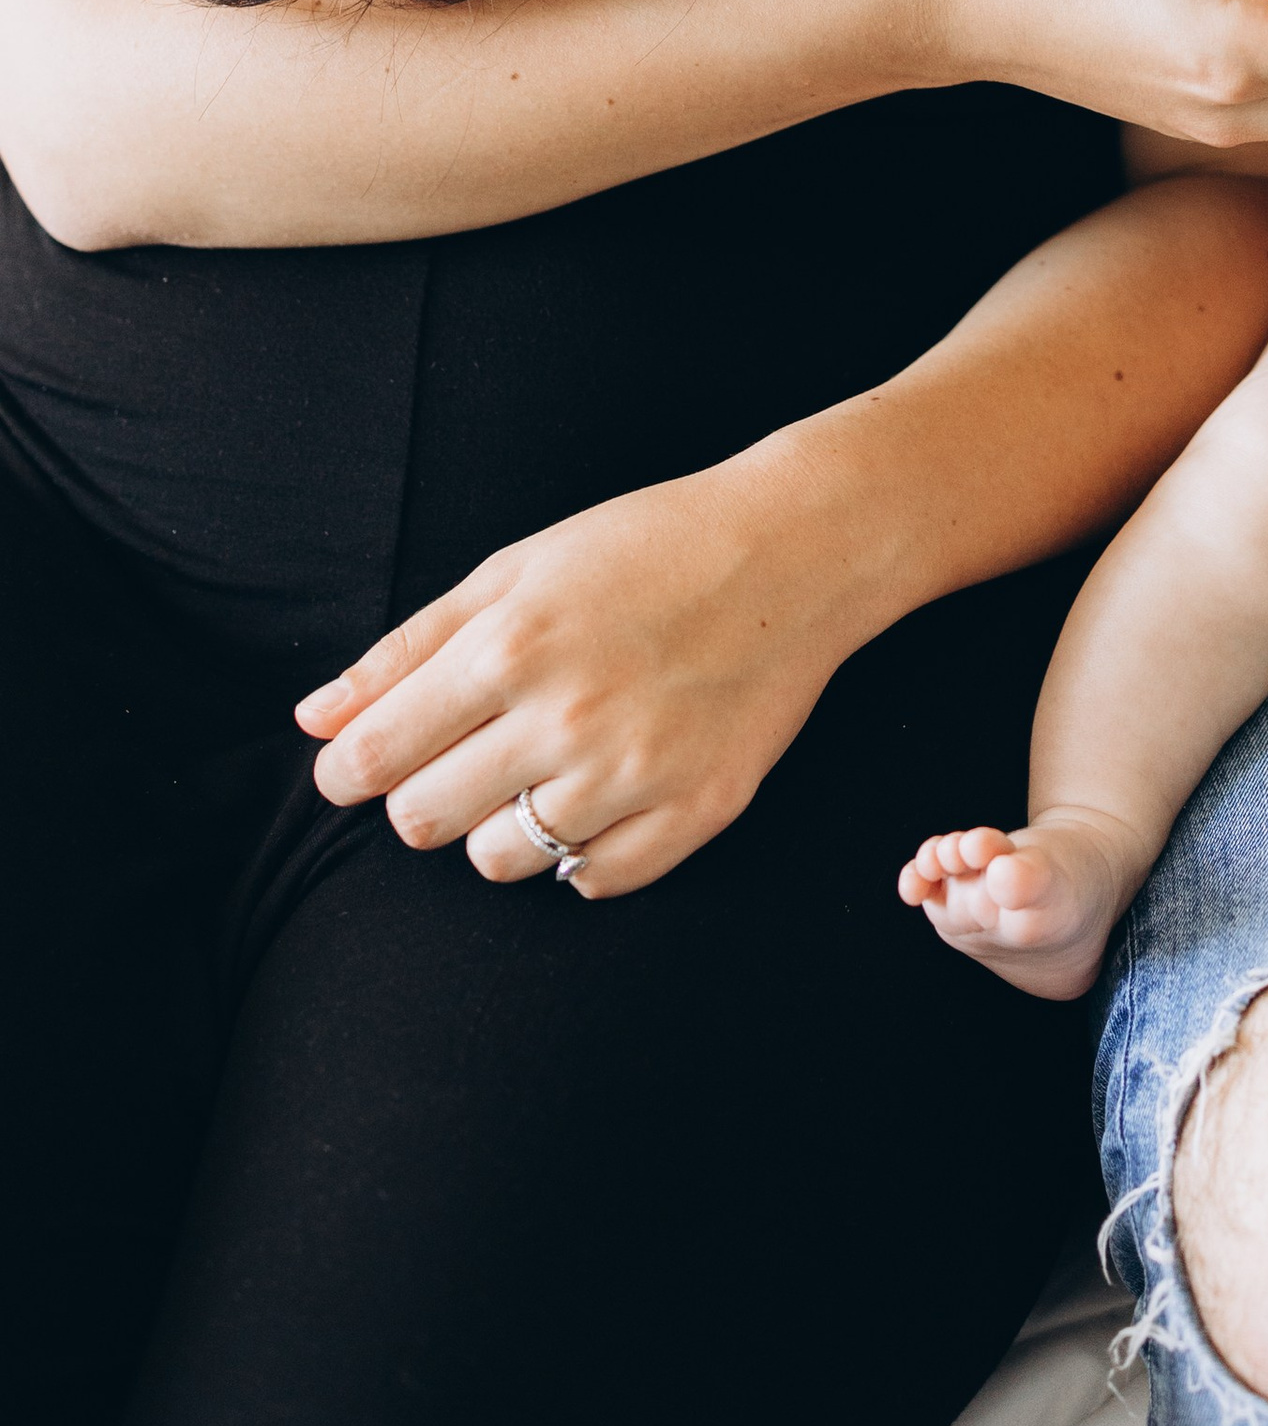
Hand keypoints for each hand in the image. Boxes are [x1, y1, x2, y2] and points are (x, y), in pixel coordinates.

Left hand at [295, 447, 864, 897]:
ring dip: (499, 821)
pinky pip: (589, 880)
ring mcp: (635, 777)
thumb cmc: (647, 546)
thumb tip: (316, 721)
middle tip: (467, 747)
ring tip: (542, 761)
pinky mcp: (694, 814)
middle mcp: (567, 721)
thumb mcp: (516, 571)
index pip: (374, 757)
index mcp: (512, 648)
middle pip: (423, 821)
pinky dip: (579, 847)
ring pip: (499, 860)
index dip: (349, 767)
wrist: (794, 553)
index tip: (360, 762)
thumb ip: (407, 649)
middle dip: (423, 792)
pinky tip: (601, 785)